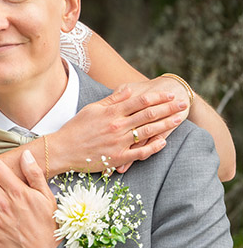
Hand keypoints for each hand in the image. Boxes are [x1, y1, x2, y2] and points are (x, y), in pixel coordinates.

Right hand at [47, 83, 188, 175]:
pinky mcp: (117, 158)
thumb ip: (112, 99)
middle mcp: (118, 126)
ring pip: (148, 132)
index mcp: (112, 112)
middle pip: (148, 114)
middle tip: (183, 103)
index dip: (158, 97)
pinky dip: (153, 148)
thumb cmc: (75, 128)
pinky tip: (163, 143)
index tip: (170, 94)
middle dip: (168, 108)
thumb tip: (129, 90)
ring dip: (166, 125)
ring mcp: (119, 142)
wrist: (63, 150)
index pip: (140, 101)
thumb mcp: (92, 108)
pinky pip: (140, 153)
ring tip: (179, 119)